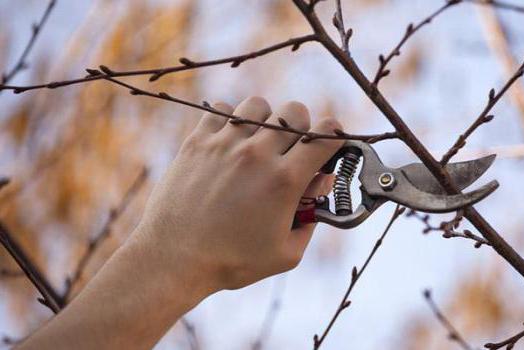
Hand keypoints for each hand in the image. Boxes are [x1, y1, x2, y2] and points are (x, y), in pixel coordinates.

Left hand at [133, 96, 342, 292]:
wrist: (173, 260)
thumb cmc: (232, 262)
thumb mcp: (286, 254)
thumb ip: (311, 221)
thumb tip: (318, 192)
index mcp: (284, 181)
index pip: (325, 136)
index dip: (336, 136)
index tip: (330, 146)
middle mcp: (257, 155)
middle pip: (296, 112)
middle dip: (302, 128)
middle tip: (291, 150)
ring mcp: (225, 145)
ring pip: (258, 105)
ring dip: (265, 120)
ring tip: (257, 142)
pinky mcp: (197, 143)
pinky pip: (220, 109)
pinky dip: (229, 120)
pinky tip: (228, 142)